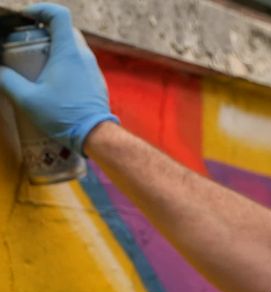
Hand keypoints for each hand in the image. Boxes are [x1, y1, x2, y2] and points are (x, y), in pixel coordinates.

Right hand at [0, 3, 118, 154]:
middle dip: (46, 29)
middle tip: (28, 41)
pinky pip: (80, 62)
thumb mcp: (27, 99)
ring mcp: (93, 68)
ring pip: (74, 46)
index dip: (42, 9)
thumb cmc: (63, 115)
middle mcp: (84, 55)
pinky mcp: (96, 81)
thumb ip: (8, 81)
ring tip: (38, 61)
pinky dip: (66, 61)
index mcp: (68, 52)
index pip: (60, 15)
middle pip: (66, 29)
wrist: (96, 134)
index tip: (26, 18)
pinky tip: (53, 78)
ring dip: (56, 47)